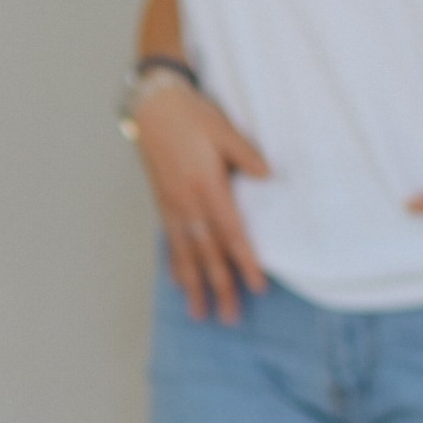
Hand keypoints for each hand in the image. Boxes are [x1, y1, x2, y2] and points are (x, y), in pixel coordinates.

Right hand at [128, 78, 270, 322]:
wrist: (153, 106)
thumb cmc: (192, 115)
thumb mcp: (225, 129)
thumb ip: (247, 155)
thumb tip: (269, 178)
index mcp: (206, 185)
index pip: (231, 232)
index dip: (244, 261)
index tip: (257, 286)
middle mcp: (187, 202)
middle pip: (207, 253)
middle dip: (220, 287)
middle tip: (229, 317)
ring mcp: (172, 206)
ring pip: (185, 254)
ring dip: (194, 286)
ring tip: (200, 313)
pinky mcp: (163, 203)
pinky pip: (171, 242)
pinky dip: (176, 265)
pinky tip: (180, 282)